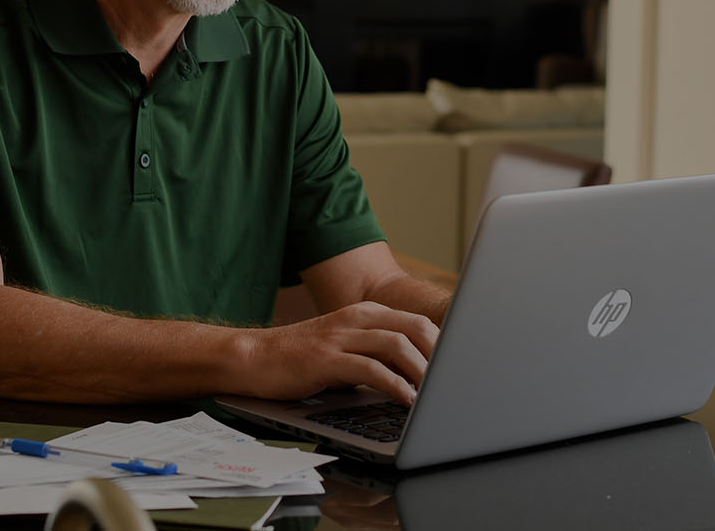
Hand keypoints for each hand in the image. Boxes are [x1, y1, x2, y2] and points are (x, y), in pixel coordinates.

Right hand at [235, 302, 438, 404]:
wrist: (254, 357)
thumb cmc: (302, 359)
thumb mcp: (345, 350)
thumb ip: (376, 356)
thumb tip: (416, 377)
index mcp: (365, 313)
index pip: (418, 322)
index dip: (444, 345)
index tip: (460, 368)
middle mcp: (356, 319)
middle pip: (415, 328)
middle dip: (440, 356)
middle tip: (454, 382)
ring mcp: (341, 336)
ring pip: (397, 345)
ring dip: (423, 371)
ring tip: (436, 395)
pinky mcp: (327, 358)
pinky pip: (371, 369)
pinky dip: (395, 385)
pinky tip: (406, 401)